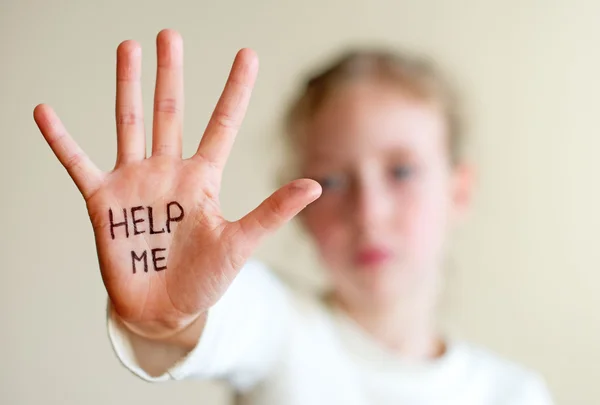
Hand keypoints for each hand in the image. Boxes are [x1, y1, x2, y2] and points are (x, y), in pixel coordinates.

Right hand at [33, 29, 320, 338]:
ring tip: (128, 48)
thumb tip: (315, 184)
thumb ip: (272, 212)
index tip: (247, 55)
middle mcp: (169, 172)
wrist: (164, 311)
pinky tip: (45, 112)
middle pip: (170, 112)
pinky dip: (60, 140)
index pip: (222, 124)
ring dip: (128, 86)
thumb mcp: (241, 243)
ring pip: (130, 124)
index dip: (236, 90)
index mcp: (203, 179)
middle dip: (171, 74)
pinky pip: (78, 164)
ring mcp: (135, 183)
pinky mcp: (104, 202)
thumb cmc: (205, 279)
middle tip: (169, 35)